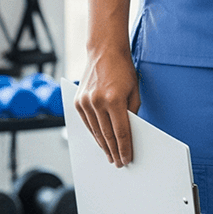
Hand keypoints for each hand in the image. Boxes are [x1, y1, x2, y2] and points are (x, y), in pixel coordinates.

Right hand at [75, 46, 140, 166]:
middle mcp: (97, 102)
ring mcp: (85, 102)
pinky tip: (101, 142)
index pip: (121, 132)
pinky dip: (94, 135)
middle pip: (107, 135)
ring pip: (95, 132)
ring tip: (110, 156)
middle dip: (114, 151)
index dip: (125, 148)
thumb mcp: (134, 91)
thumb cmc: (123, 70)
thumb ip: (133, 112)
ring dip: (103, 146)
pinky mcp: (78, 102)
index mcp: (114, 100)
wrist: (104, 51)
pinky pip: (87, 124)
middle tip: (119, 163)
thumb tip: (130, 133)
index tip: (127, 159)